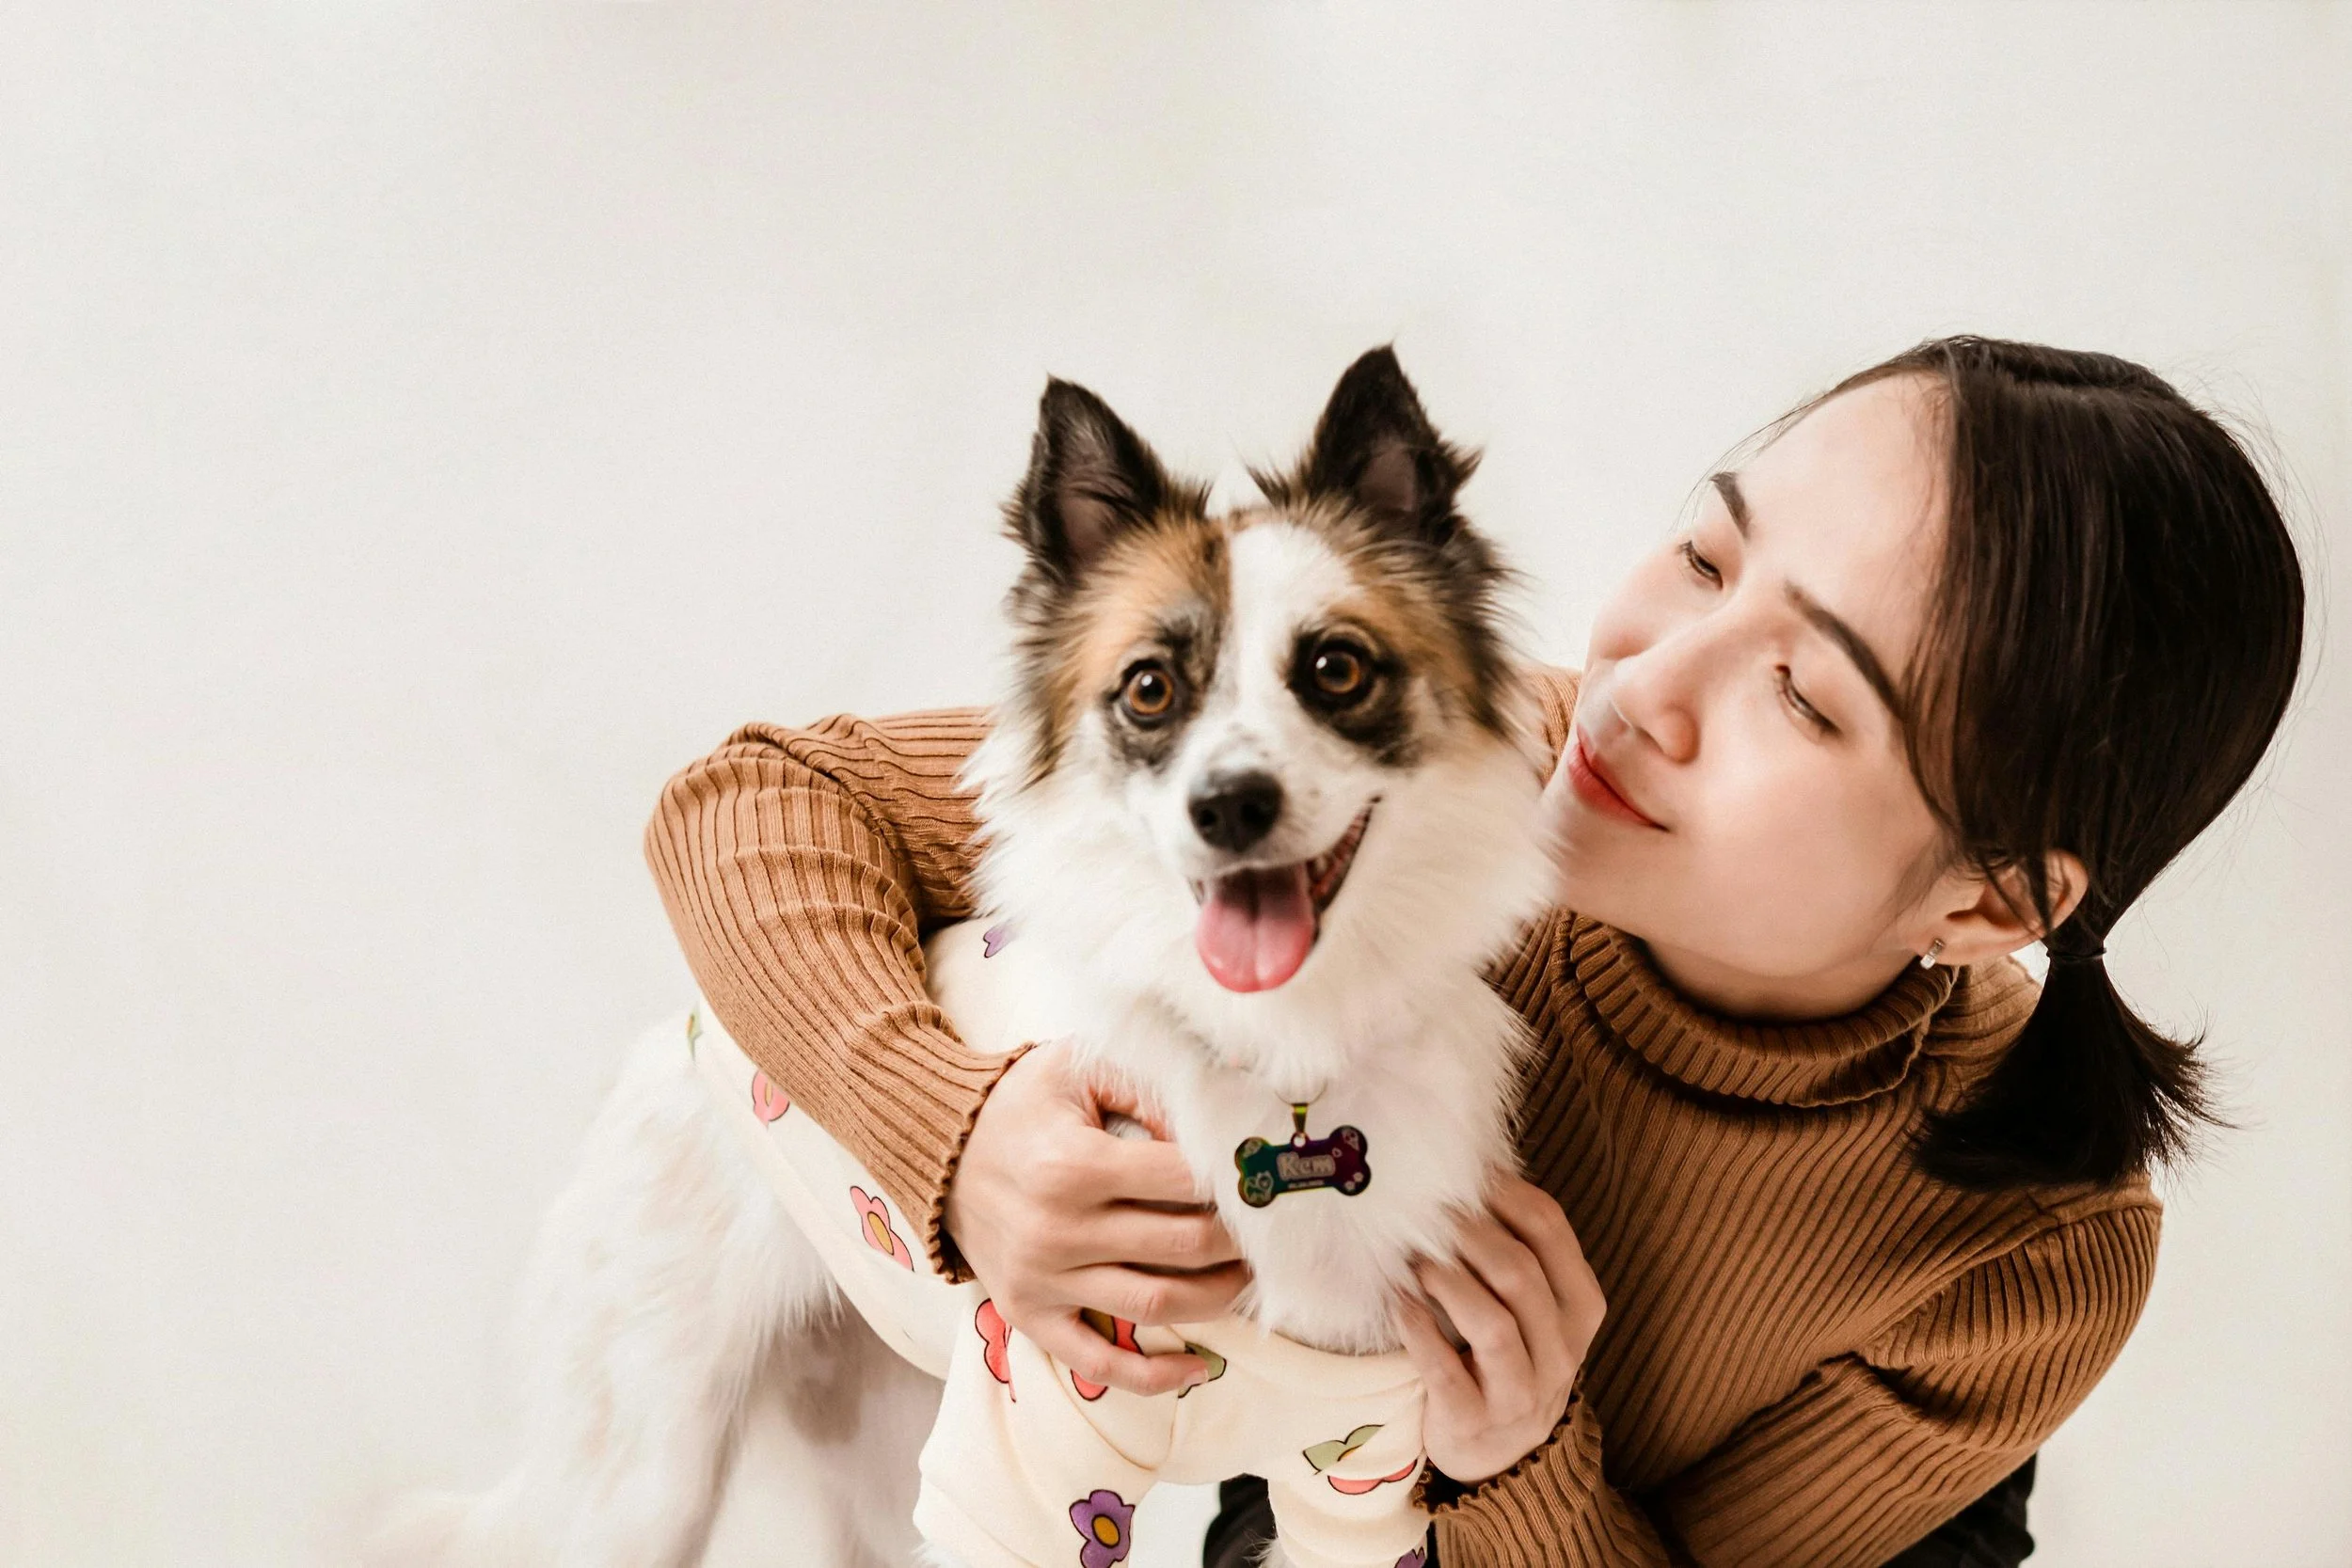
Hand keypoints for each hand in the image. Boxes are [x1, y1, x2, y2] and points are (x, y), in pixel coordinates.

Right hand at [944, 1038, 1250, 1395]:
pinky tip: (1197, 1364)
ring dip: (1217, 1298)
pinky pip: (1098, 1363)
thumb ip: (1146, 1085)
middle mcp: (1058, 1229)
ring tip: (1245, 1277)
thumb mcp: (1077, 1067)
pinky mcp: (1028, 1314)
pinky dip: (1154, 1375)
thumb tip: (1213, 1126)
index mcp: (1074, 1164)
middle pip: (1182, 1246)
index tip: (1264, 1176)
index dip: (1235, 1179)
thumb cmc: (1020, 1104)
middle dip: (1239, 1239)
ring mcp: (1043, 1279)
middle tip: (1268, 1228)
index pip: (1182, 1179)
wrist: (937, 1151)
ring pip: (1156, 1306)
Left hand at [1398, 1175, 1605, 1484]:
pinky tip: (1398, 1302)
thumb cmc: (1510, 1354)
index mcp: (1581, 1307)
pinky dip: (1417, 1330)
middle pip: (1518, 1274)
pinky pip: (1445, 1371)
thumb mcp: (1535, 1305)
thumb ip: (1517, 1244)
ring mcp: (1521, 1392)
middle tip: (1426, 1213)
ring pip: (1492, 1325)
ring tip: (1414, 1257)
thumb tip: (1474, 1162)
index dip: (1501, 1192)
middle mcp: (1562, 1351)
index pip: (1550, 1229)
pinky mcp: (1474, 1421)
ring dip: (1446, 1280)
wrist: (1502, 1452)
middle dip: (1466, 1233)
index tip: (1461, 1173)